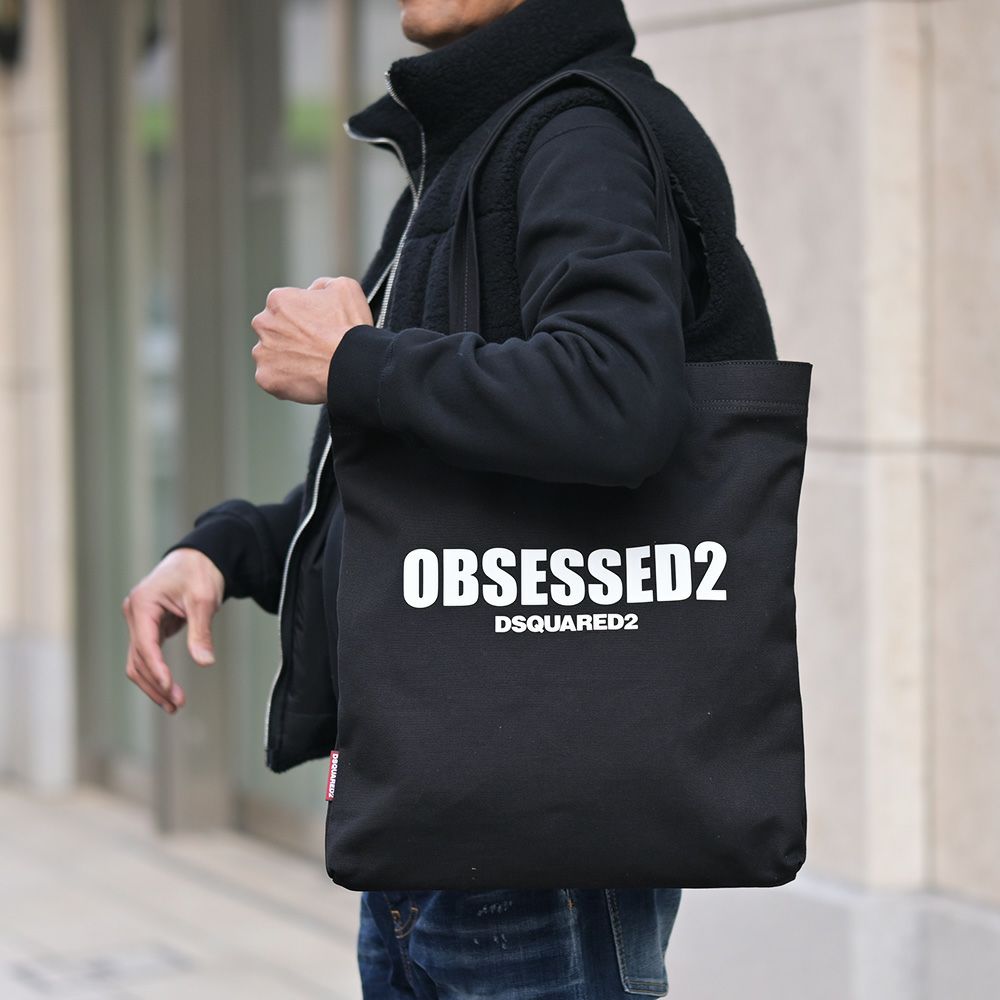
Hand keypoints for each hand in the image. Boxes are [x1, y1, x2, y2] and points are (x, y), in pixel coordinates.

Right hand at [121, 548, 224, 712]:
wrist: (201, 558)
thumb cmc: (201, 573)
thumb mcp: (204, 600)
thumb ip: (201, 632)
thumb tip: (205, 662)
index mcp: (142, 603)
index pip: (145, 644)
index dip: (157, 669)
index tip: (170, 688)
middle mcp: (134, 613)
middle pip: (137, 659)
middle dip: (156, 684)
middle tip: (177, 705)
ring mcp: (139, 621)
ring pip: (139, 662)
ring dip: (154, 684)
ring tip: (174, 705)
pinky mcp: (148, 627)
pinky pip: (148, 656)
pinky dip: (157, 673)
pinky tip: (169, 692)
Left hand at [251, 276, 372, 403]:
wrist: (352, 366)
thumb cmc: (349, 327)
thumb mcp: (345, 287)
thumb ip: (321, 285)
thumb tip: (313, 291)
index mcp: (278, 300)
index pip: (284, 306)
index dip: (303, 317)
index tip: (318, 328)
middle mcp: (263, 324)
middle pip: (273, 330)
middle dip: (289, 337)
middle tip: (314, 348)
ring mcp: (262, 353)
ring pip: (270, 355)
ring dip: (286, 359)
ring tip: (312, 366)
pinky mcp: (266, 378)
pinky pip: (272, 379)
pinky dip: (286, 381)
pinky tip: (307, 379)